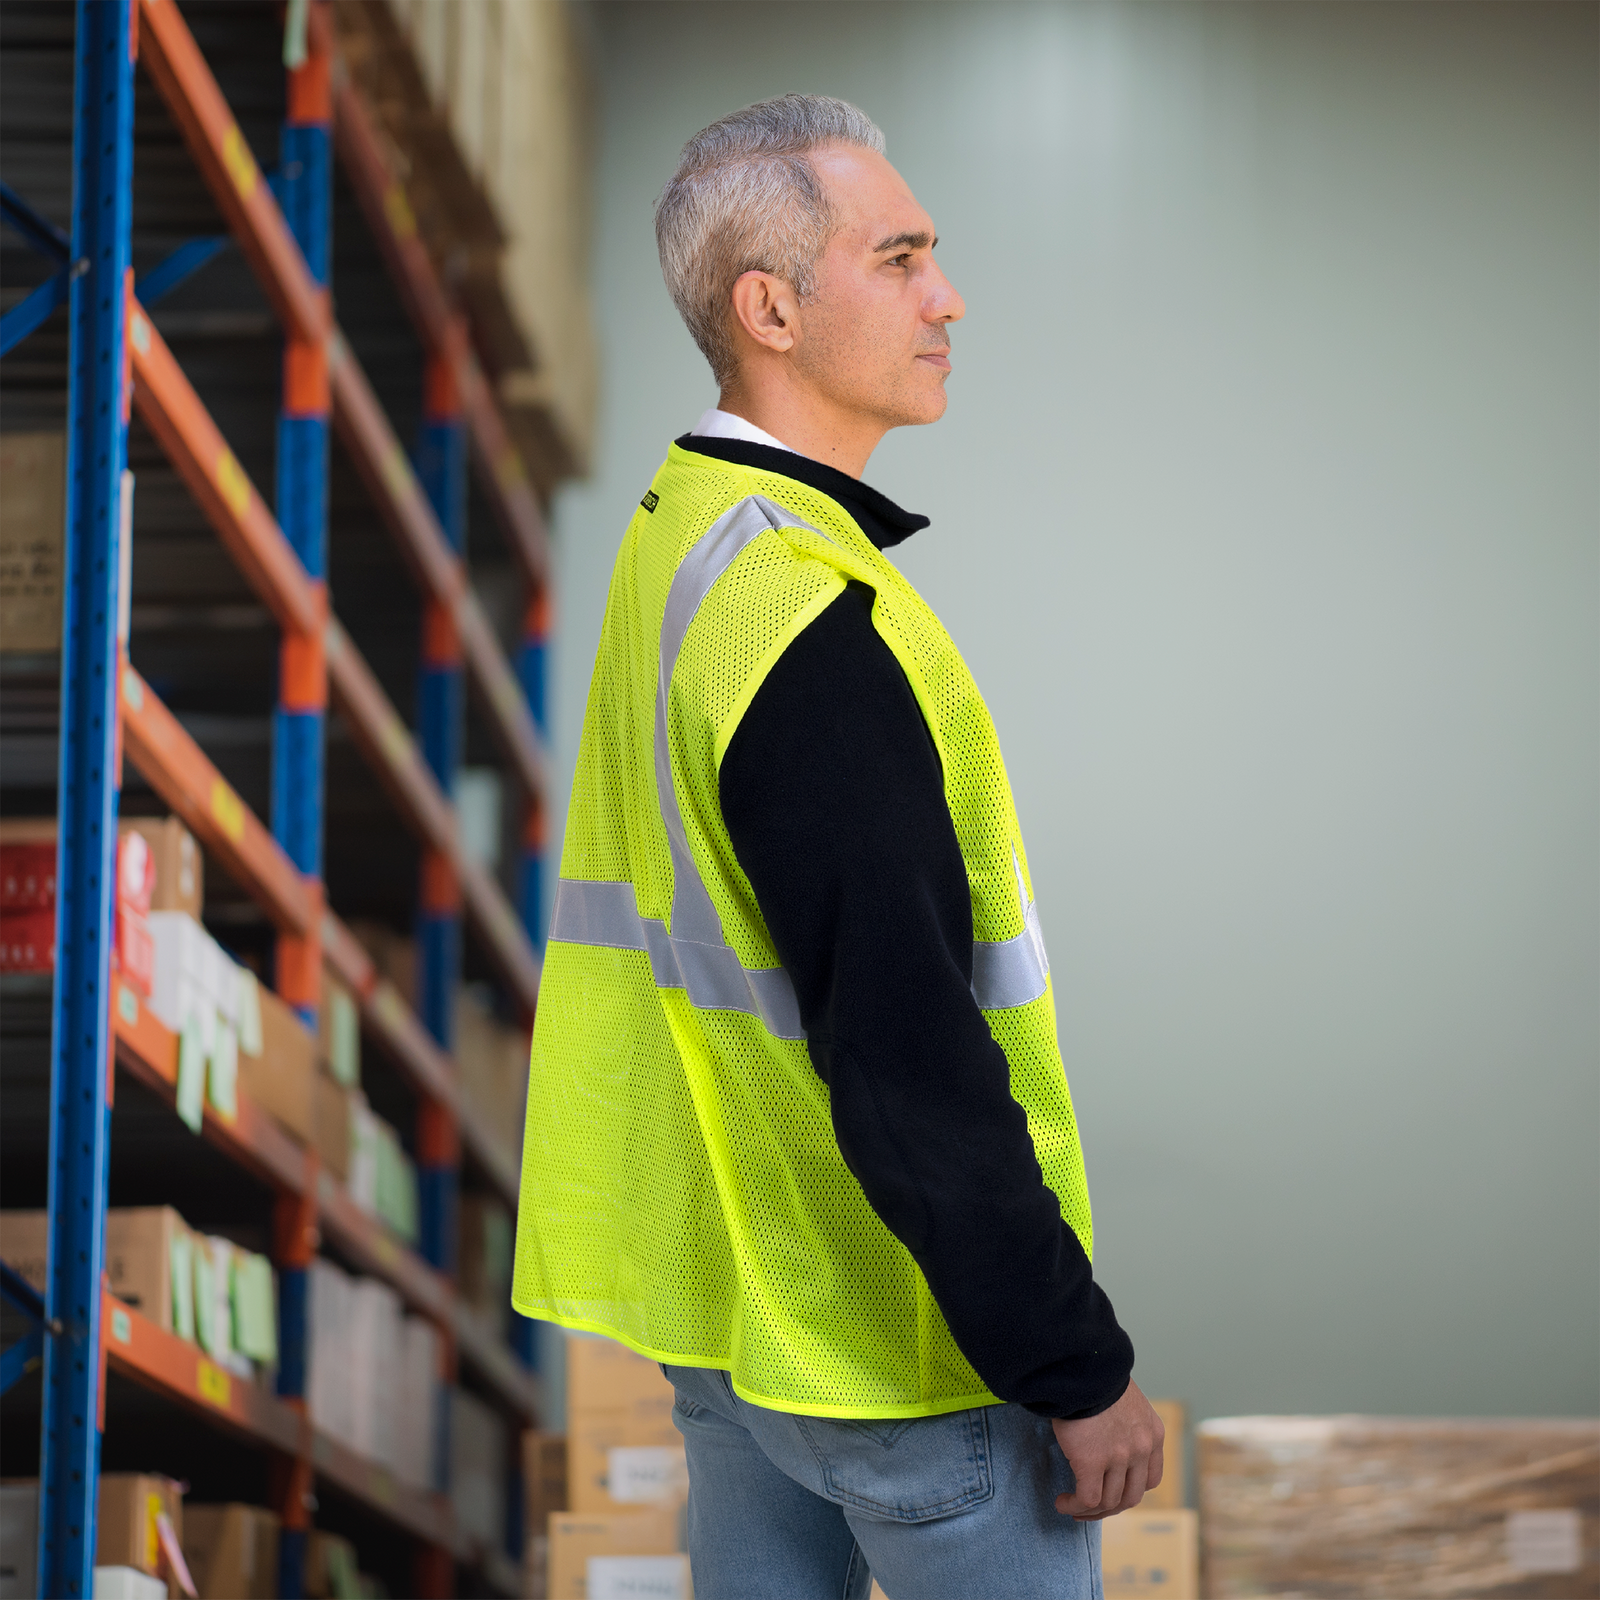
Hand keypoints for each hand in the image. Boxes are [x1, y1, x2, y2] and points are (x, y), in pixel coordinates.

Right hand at [1050, 1378, 1164, 1519]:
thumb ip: (1124, 1423)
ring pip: (1108, 1502)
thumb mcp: (1124, 1400)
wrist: (1080, 1362)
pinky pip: (1087, 1498)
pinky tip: (1062, 1501)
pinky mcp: (1091, 1461)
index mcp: (1152, 1434)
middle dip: (1110, 1509)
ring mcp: (1119, 1457)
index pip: (1150, 1480)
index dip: (1129, 1491)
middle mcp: (1141, 1449)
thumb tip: (1106, 1437)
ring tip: (1069, 1505)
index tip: (1111, 1493)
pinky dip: (1074, 1505)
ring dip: (1088, 1510)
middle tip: (1089, 1509)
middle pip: (1130, 1497)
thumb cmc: (1094, 1374)